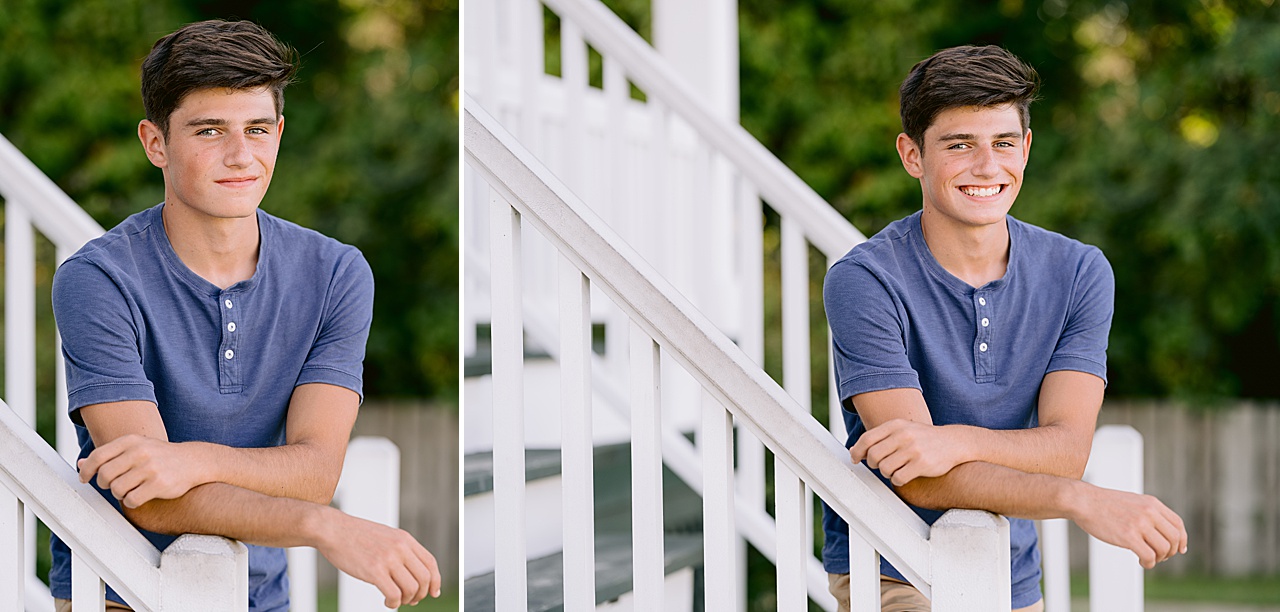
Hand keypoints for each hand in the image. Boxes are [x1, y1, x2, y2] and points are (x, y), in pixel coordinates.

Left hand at [78, 434, 206, 507]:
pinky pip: (131, 500)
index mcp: (132, 441)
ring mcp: (150, 468)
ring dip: (120, 494)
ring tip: (130, 490)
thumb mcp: (137, 448)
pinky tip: (140, 497)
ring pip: (117, 489)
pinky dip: (132, 502)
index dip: (87, 470)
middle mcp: (140, 452)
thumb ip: (110, 455)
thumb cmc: (161, 456)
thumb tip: (81, 463)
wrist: (195, 461)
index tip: (85, 479)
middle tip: (114, 485)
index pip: (98, 456)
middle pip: (105, 475)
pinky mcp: (159, 484)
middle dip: (105, 484)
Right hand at [315, 510, 441, 607]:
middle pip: (425, 578)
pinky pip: (394, 594)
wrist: (333, 529)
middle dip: (421, 594)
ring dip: (407, 600)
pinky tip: (387, 601)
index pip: (430, 563)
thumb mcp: (385, 536)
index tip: (433, 592)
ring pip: (412, 588)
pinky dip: (394, 602)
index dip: (436, 580)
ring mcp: (388, 559)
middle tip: (411, 600)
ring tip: (396, 600)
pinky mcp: (374, 571)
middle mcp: (400, 548)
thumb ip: (400, 550)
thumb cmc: (356, 536)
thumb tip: (410, 572)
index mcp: (405, 539)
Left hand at [850, 419, 965, 485]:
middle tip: (882, 465)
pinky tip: (904, 476)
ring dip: (887, 473)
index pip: (867, 439)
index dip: (857, 451)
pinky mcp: (922, 464)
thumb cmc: (924, 438)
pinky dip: (898, 480)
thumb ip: (880, 437)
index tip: (855, 459)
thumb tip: (854, 450)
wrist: (954, 442)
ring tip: (896, 470)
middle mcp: (903, 435)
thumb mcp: (902, 430)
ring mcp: (913, 449)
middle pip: (873, 456)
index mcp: (896, 425)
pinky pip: (898, 478)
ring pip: (884, 469)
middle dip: (874, 464)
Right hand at [1069, 483, 1187, 568]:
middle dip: (1171, 552)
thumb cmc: (1103, 503)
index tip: (1179, 550)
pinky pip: (1149, 556)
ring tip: (1148, 559)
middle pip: (1174, 538)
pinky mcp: (1128, 536)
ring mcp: (1139, 524)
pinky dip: (1149, 564)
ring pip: (1164, 549)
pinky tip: (1141, 563)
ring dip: (1159, 559)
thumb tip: (1159, 531)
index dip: (1182, 539)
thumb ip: (1147, 512)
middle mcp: (1149, 512)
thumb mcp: (1131, 501)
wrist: (1083, 501)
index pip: (1178, 524)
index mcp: (1151, 503)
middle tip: (1160, 557)